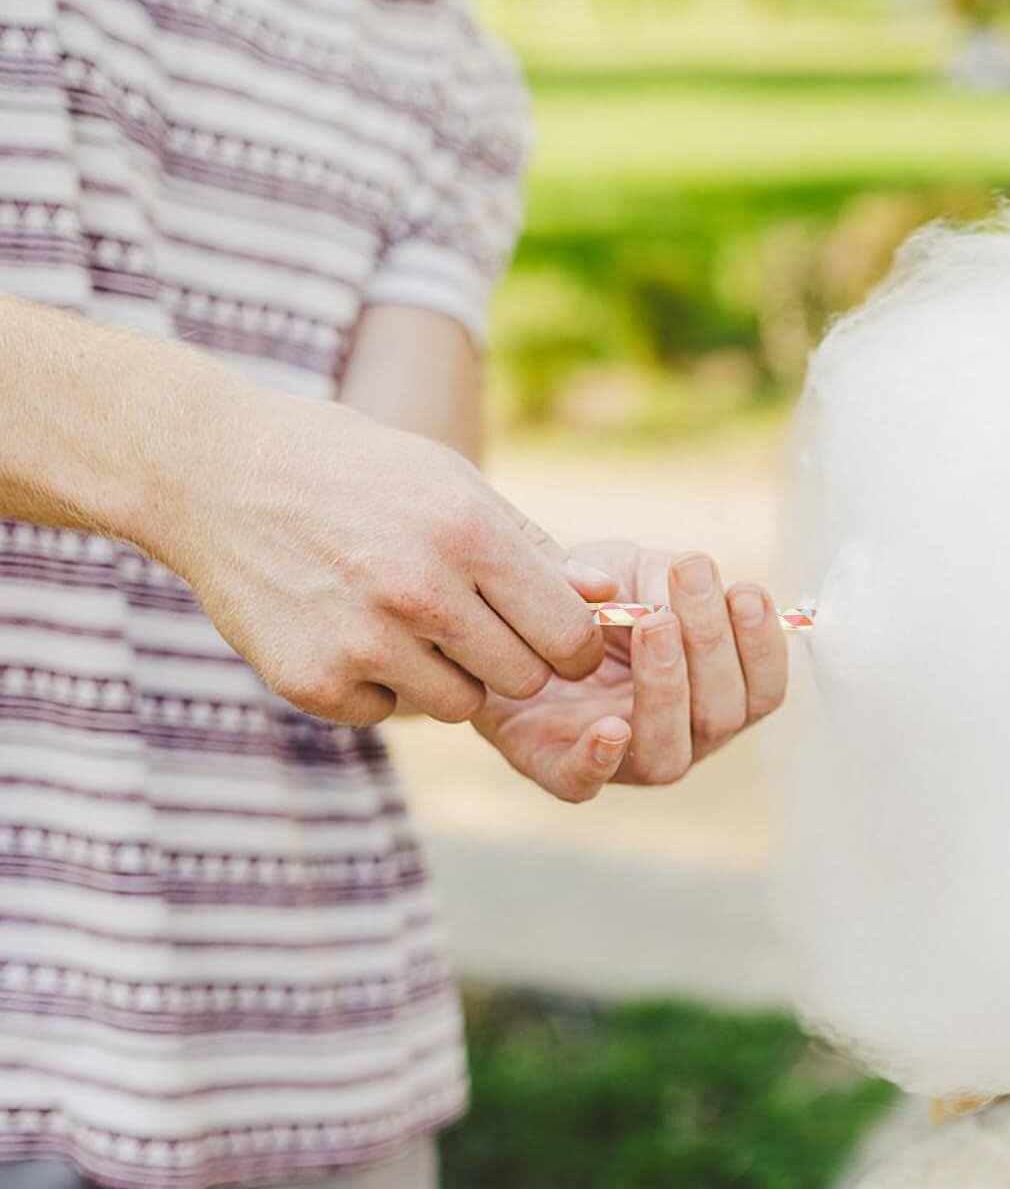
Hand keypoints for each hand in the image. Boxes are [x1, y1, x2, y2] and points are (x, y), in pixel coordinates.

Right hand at [145, 390, 614, 726]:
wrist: (219, 475)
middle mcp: (420, 591)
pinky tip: (347, 629)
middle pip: (524, 679)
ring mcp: (363, 641)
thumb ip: (534, 552)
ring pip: (461, 704)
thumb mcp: (453, 484)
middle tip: (473, 624)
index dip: (573, 644)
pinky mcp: (314, 682)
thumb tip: (609, 604)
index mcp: (469, 533)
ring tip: (406, 620)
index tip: (555, 637)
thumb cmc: (361, 477)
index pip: (571, 636)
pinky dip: (378, 685)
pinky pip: (389, 713)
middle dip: (513, 659)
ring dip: (449, 674)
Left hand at [471, 540, 787, 801]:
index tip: (746, 590)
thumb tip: (674, 576)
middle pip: (722, 716)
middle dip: (712, 645)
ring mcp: (623, 760)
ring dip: (668, 688)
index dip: (763, 647)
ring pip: (667, 755)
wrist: (501, 628)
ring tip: (655, 624)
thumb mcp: (624, 570)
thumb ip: (653, 574)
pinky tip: (610, 727)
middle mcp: (681, 736)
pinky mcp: (556, 768)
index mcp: (712, 694)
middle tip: (690, 581)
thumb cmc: (586, 603)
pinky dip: (598, 760)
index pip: (760, 691)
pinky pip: (582, 783)